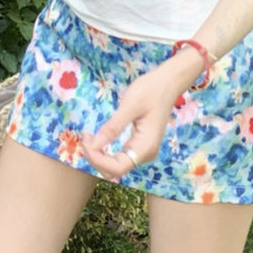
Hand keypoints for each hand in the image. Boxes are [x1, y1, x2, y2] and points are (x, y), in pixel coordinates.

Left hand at [81, 57, 199, 180]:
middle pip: (115, 170)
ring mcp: (143, 150)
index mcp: (145, 147)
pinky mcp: (139, 144)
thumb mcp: (129, 106)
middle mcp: (145, 154)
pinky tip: (97, 139)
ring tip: (89, 136)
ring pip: (116, 165)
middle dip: (96, 158)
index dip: (98, 160)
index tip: (86, 141)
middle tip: (85, 136)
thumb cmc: (150, 91)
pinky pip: (120, 156)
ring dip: (99, 156)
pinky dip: (106, 152)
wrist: (167, 83)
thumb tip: (94, 145)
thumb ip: (113, 127)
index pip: (117, 168)